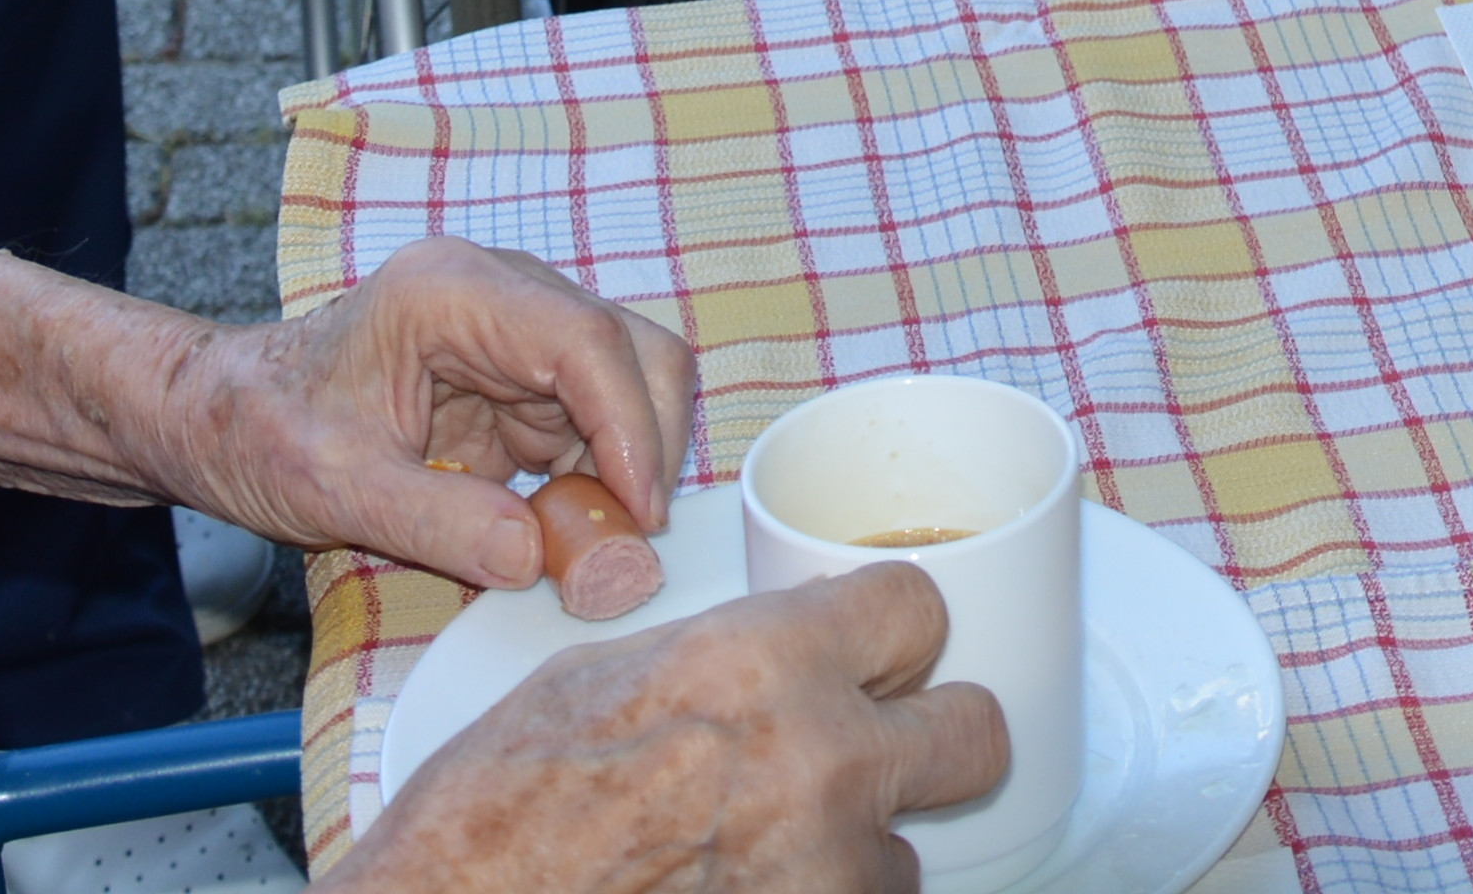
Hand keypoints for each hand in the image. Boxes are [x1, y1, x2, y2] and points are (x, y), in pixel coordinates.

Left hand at [151, 236, 695, 590]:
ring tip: (590, 546)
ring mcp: (516, 336)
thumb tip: (535, 558)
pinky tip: (565, 532)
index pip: (584, 339)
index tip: (640, 512)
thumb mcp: (335, 489)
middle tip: (628, 540)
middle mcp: (500, 296)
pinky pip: (591, 425)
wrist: (221, 417)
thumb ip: (436, 523)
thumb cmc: (260, 431)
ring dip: (626, 468)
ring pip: (627, 387)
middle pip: (630, 351)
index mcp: (452, 293)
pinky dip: (597, 480)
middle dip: (646, 445)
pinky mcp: (518, 382)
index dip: (630, 426)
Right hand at [343, 559, 1005, 893]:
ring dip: (854, 854)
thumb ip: (727, 657)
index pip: (921, 607)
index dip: (895, 633)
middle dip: (933, 738)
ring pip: (907, 854)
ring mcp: (823, 868)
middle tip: (876, 753)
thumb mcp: (605, 677)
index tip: (877, 654)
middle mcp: (819, 758)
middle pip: (977, 732)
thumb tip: (790, 653)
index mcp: (764, 661)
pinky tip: (744, 889)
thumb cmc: (495, 806)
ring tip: (761, 852)